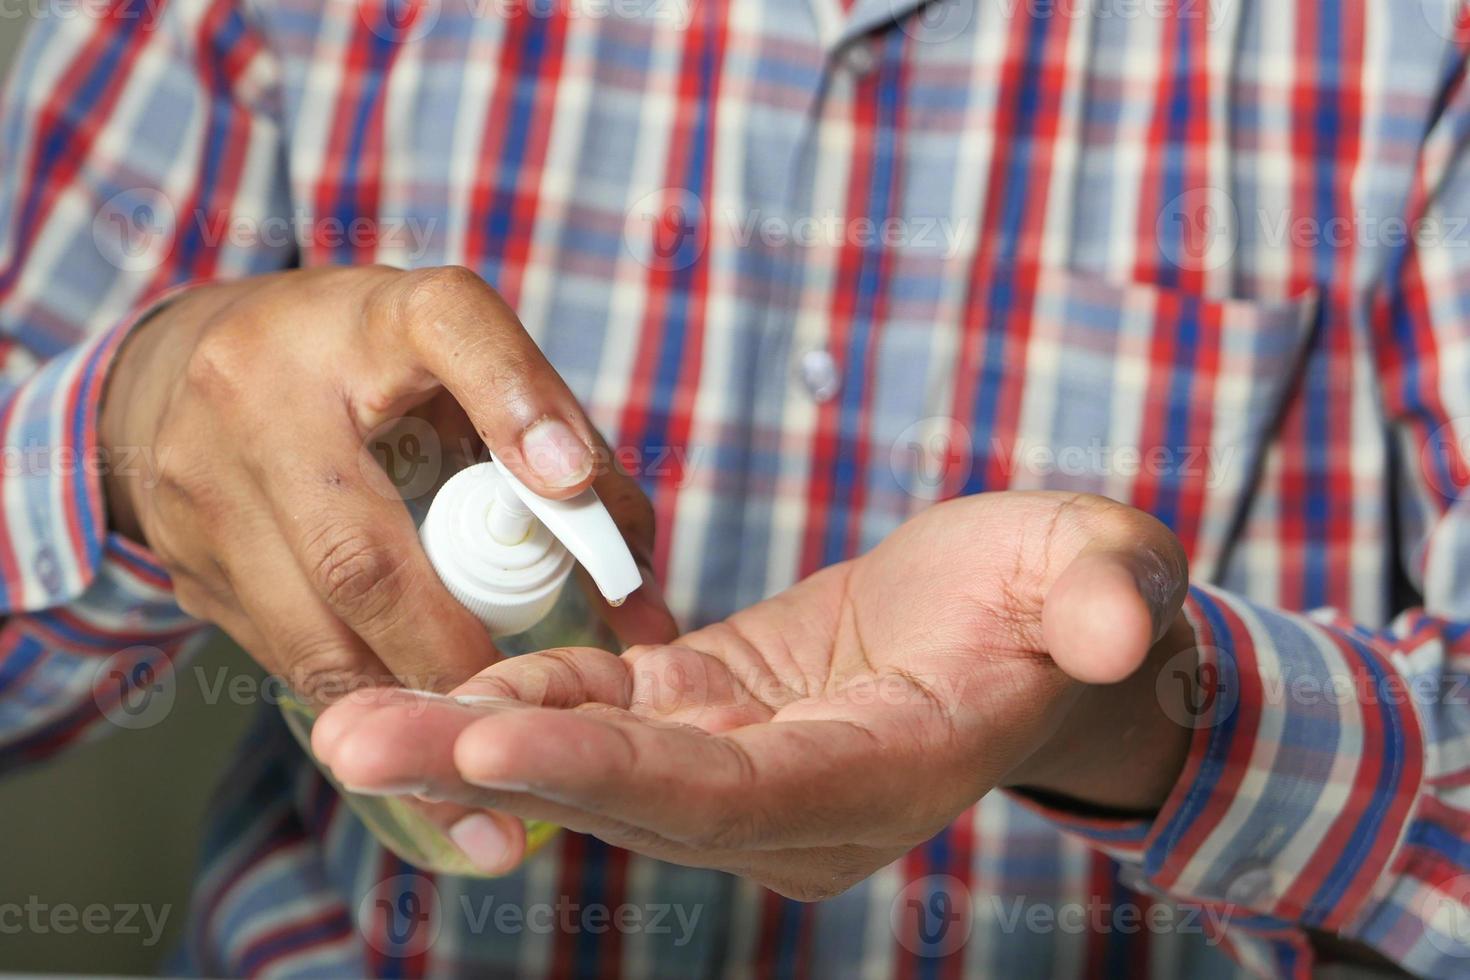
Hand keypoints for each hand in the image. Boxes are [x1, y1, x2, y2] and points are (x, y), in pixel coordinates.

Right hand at [101, 265, 676, 699]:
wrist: (185, 369)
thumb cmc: (364, 371)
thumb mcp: (459, 373)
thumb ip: (564, 457)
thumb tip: (646, 602)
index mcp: (368, 318)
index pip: (448, 327)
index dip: (515, 401)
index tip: (569, 483)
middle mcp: (267, 387)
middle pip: (362, 550)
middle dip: (451, 647)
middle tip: (522, 700)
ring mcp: (206, 481)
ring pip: (311, 629)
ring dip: (403, 698)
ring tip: (471, 746)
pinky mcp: (185, 558)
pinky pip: (280, 654)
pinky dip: (355, 697)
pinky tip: (404, 728)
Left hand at [311, 492, 1195, 894]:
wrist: (1020, 632)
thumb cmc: (1067, 600)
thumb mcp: (1103, 572)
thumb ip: (1106, 596)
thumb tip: (1115, 625)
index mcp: (879, 774)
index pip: (729, 790)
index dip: (610, 767)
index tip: (485, 733)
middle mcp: (793, 802)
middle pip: (627, 795)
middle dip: (490, 764)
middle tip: (347, 735)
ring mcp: (741, 768)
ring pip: (592, 762)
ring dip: (469, 740)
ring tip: (340, 721)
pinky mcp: (707, 717)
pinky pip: (600, 710)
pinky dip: (518, 693)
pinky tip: (419, 679)